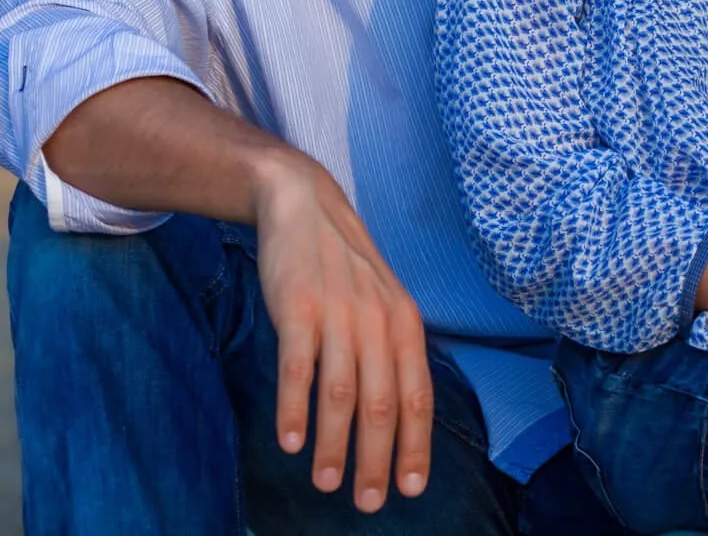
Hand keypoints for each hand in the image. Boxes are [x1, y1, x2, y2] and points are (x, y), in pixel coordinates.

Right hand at [251, 151, 432, 512]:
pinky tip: (290, 442)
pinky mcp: (298, 309)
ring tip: (327, 484)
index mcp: (405, 324)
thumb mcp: (382, 302)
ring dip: (334, 444)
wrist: (304, 205)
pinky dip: (294, 409)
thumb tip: (397, 418)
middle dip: (377, 459)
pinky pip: (297, 369)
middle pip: (382, 403)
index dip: (415, 445)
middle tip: (367, 503)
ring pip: (341, 393)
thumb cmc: (344, 267)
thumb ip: (391, 351)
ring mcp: (338, 314)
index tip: (410, 489)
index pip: (417, 395)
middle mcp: (378, 321)